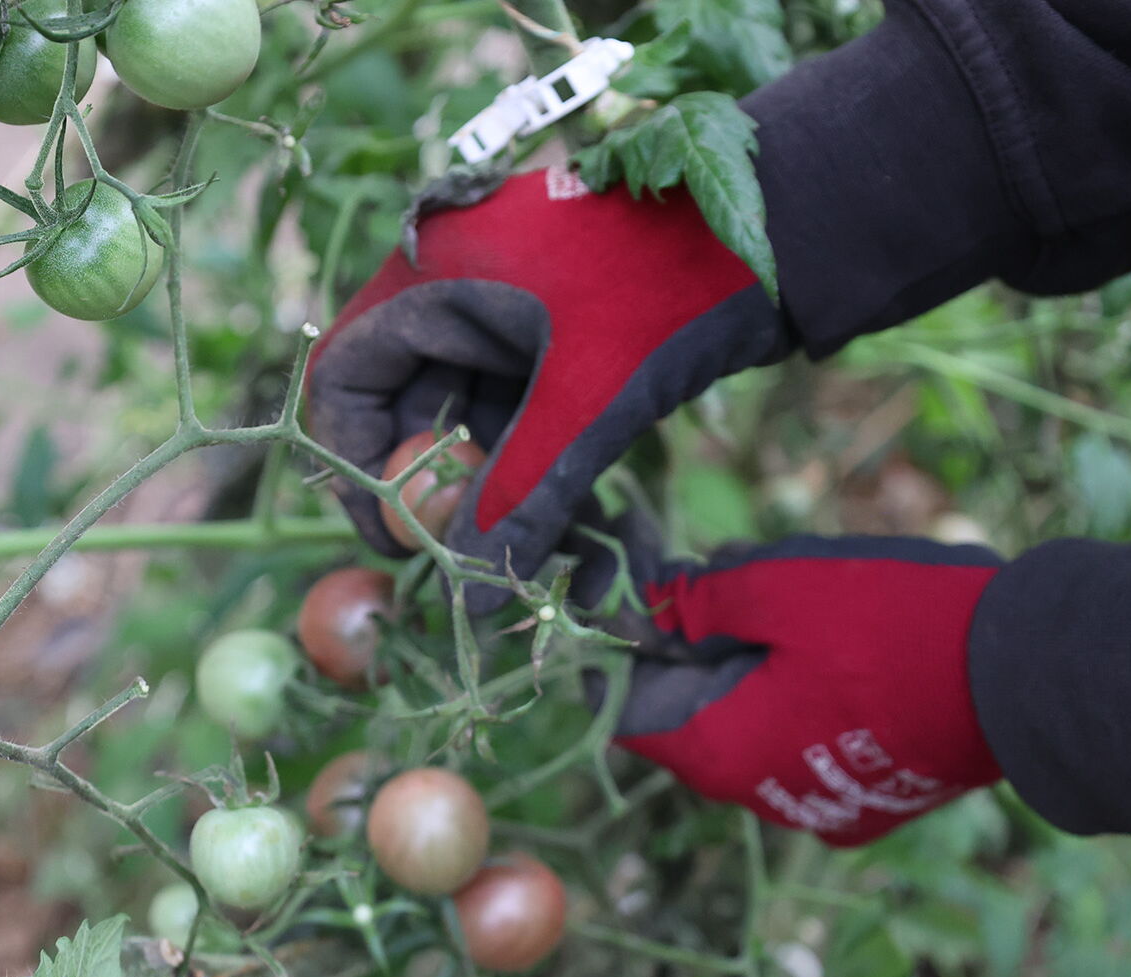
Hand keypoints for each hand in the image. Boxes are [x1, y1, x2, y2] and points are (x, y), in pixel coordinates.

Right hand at [306, 166, 785, 611]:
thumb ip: (519, 498)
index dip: (353, 463)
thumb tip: (472, 599)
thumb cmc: (671, 291)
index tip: (393, 538)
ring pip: (463, 410)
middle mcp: (454, 284)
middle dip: (426, 483)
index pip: (343, 377)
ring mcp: (506, 305)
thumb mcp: (586, 402)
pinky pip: (514, 403)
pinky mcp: (556, 328)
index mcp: (431, 274)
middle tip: (460, 558)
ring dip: (483, 481)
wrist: (787, 222)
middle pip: (401, 400)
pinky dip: (525, 458)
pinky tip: (552, 514)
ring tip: (516, 549)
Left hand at [574, 528, 1005, 846]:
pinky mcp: (861, 792)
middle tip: (696, 572)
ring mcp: (812, 799)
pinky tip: (815, 635)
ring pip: (742, 720)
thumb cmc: (891, 626)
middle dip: (684, 642)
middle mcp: (756, 793)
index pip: (625, 708)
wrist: (1022, 677)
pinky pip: (796, 737)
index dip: (615, 645)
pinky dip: (788, 688)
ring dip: (738, 660)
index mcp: (719, 750)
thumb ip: (697, 598)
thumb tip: (649, 600)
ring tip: (763, 591)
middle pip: (684, 712)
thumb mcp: (777, 586)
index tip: (620, 589)